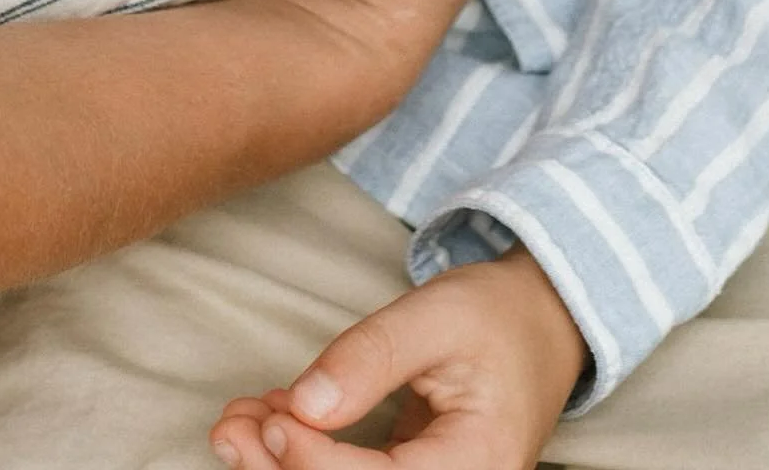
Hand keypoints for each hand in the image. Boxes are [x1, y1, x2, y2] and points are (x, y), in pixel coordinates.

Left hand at [209, 249, 585, 469]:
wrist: (539, 323)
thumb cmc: (495, 314)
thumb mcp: (437, 314)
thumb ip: (372, 356)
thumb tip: (305, 405)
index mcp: (478, 465)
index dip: (313, 461)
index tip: (272, 415)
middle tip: (229, 426)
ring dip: (282, 467)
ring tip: (237, 421)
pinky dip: (304, 456)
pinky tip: (273, 418)